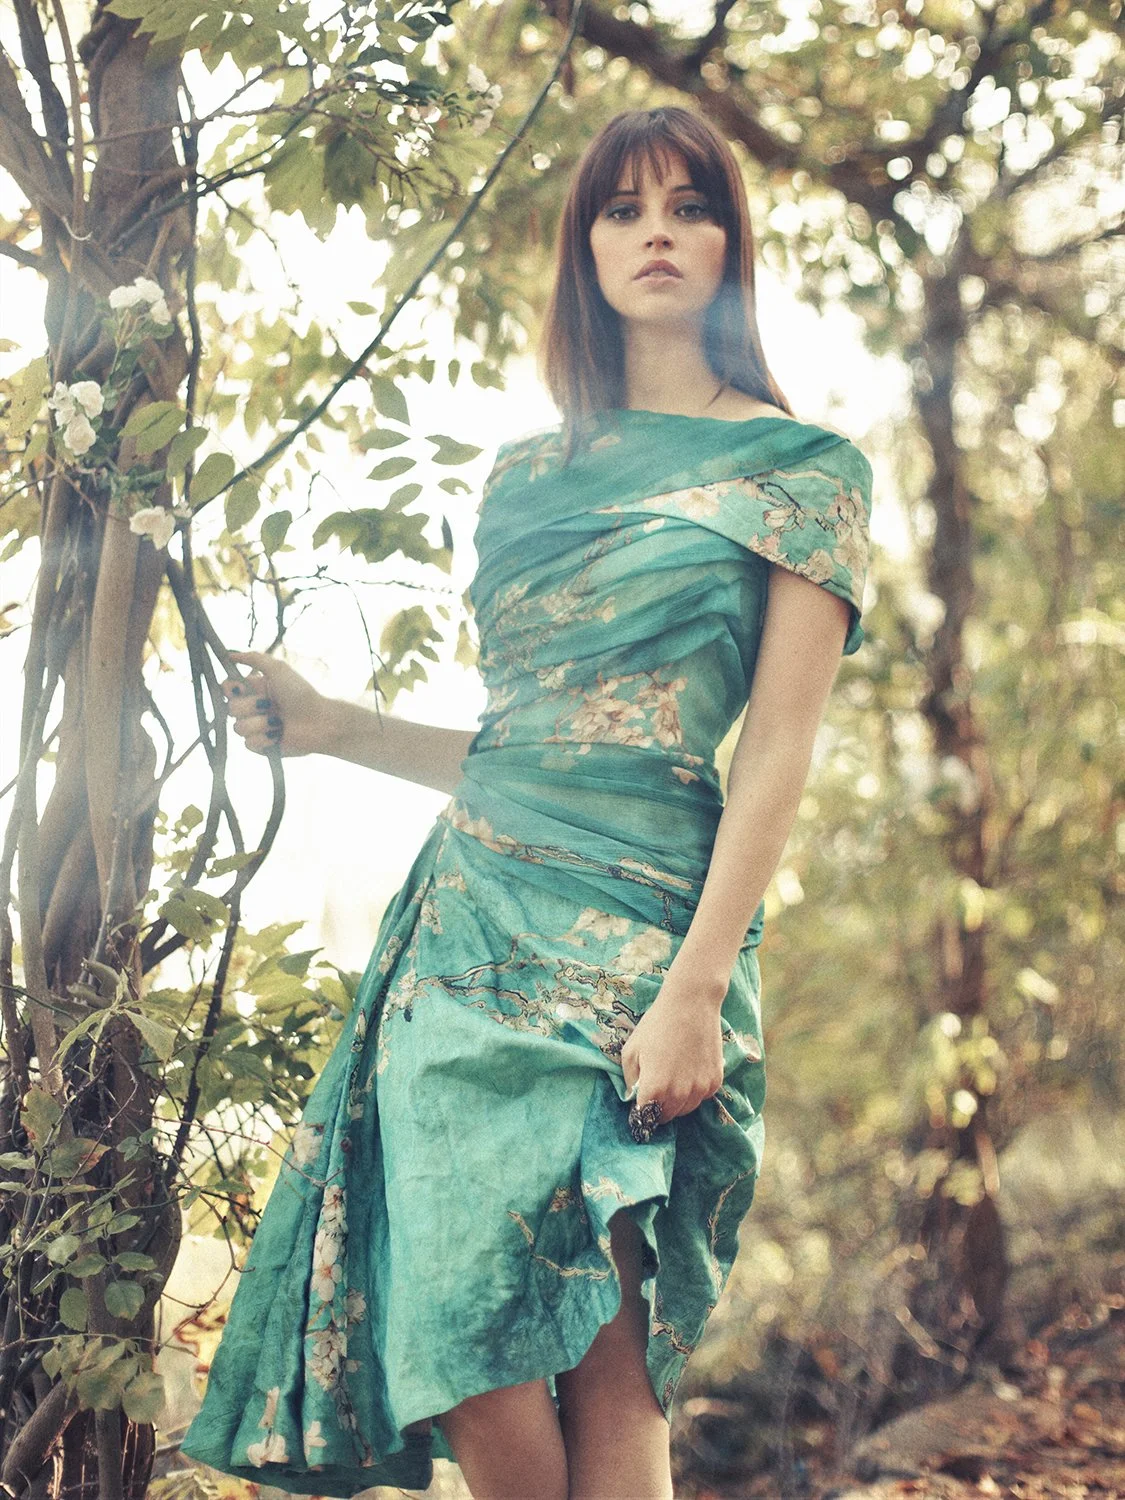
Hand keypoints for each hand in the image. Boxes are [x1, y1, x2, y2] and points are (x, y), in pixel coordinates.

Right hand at [221, 650, 329, 757]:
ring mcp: (257, 727)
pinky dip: (264, 738)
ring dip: (259, 723)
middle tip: (268, 704)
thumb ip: (254, 658)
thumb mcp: (278, 669)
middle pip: (229, 708)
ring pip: (237, 727)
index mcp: (255, 689)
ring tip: (278, 721)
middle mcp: (253, 708)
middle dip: (249, 706)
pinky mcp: (262, 746)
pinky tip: (278, 734)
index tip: (239, 688)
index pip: (227, 688)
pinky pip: (248, 743)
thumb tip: (229, 655)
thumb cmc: (301, 693)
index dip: (229, 689)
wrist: (319, 721)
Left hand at [619, 964, 727, 1134]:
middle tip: (655, 1089)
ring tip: (672, 1077)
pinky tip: (688, 1070)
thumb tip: (635, 1098)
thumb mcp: (631, 1051)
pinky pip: (701, 1097)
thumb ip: (631, 1081)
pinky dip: (693, 1091)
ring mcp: (700, 1089)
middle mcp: (679, 1094)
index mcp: (655, 1088)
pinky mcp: (715, 1081)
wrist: (692, 1003)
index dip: (641, 1112)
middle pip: (667, 1117)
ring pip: (686, 1109)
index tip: (641, 1104)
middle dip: (659, 1108)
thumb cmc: (656, 1025)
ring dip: (677, 1102)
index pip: (646, 1118)